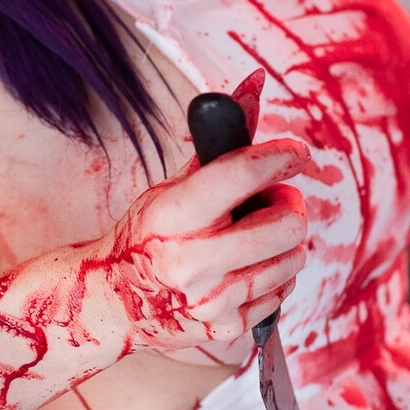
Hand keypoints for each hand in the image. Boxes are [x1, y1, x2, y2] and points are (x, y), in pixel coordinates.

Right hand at [91, 139, 310, 360]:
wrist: (113, 303)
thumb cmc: (149, 234)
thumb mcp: (173, 185)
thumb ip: (219, 141)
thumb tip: (256, 83)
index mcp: (173, 215)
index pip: (242, 173)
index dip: (280, 156)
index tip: (295, 153)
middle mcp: (191, 260)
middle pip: (286, 223)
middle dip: (288, 204)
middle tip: (274, 200)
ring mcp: (211, 299)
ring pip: (292, 258)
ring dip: (284, 241)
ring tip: (257, 235)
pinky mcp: (226, 327)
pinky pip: (282, 292)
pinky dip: (275, 273)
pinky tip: (249, 266)